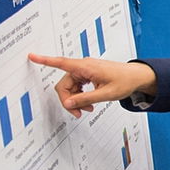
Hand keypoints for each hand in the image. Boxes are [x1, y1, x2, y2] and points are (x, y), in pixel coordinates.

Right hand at [28, 53, 156, 116]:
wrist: (138, 77)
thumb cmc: (125, 81)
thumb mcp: (106, 94)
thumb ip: (85, 99)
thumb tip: (68, 104)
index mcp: (86, 67)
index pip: (61, 63)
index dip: (45, 60)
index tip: (31, 56)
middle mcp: (83, 66)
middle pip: (64, 85)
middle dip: (69, 100)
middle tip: (79, 114)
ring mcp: (86, 71)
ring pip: (70, 87)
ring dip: (76, 100)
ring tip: (88, 109)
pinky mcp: (88, 75)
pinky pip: (77, 86)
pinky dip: (80, 96)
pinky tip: (89, 104)